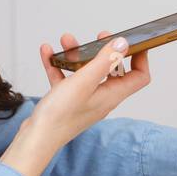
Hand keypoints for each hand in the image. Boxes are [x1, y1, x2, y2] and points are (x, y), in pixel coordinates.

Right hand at [23, 30, 151, 155]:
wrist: (36, 138)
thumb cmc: (60, 115)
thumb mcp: (84, 81)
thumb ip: (104, 61)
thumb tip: (123, 44)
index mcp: (111, 95)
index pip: (139, 77)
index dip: (140, 58)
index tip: (134, 42)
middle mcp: (101, 98)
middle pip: (112, 71)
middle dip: (105, 51)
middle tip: (99, 37)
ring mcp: (85, 100)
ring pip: (87, 72)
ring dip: (78, 55)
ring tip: (66, 41)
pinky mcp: (68, 101)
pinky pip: (67, 78)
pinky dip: (59, 65)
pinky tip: (48, 53)